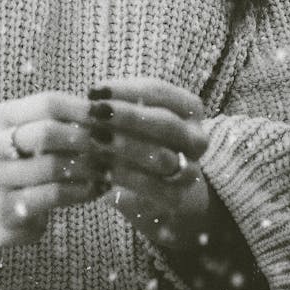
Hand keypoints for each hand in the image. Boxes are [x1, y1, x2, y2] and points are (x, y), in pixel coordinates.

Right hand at [0, 91, 108, 249]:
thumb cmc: (25, 161)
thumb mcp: (35, 134)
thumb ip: (61, 121)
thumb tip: (104, 110)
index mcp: (0, 116)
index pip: (47, 103)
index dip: (81, 109)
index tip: (108, 115)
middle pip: (45, 132)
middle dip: (83, 138)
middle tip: (110, 144)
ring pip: (51, 166)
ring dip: (87, 167)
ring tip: (109, 168)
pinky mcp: (4, 210)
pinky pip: (52, 195)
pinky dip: (80, 191)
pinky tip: (97, 189)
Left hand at [85, 77, 210, 250]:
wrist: (168, 197)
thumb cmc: (145, 143)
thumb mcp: (138, 120)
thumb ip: (121, 107)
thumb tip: (93, 98)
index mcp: (189, 109)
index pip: (159, 92)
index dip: (125, 90)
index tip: (95, 92)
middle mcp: (196, 139)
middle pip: (165, 123)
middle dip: (128, 116)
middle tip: (95, 112)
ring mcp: (191, 171)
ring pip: (162, 156)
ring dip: (126, 146)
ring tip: (96, 139)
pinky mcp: (178, 199)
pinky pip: (154, 188)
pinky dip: (128, 178)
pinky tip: (102, 172)